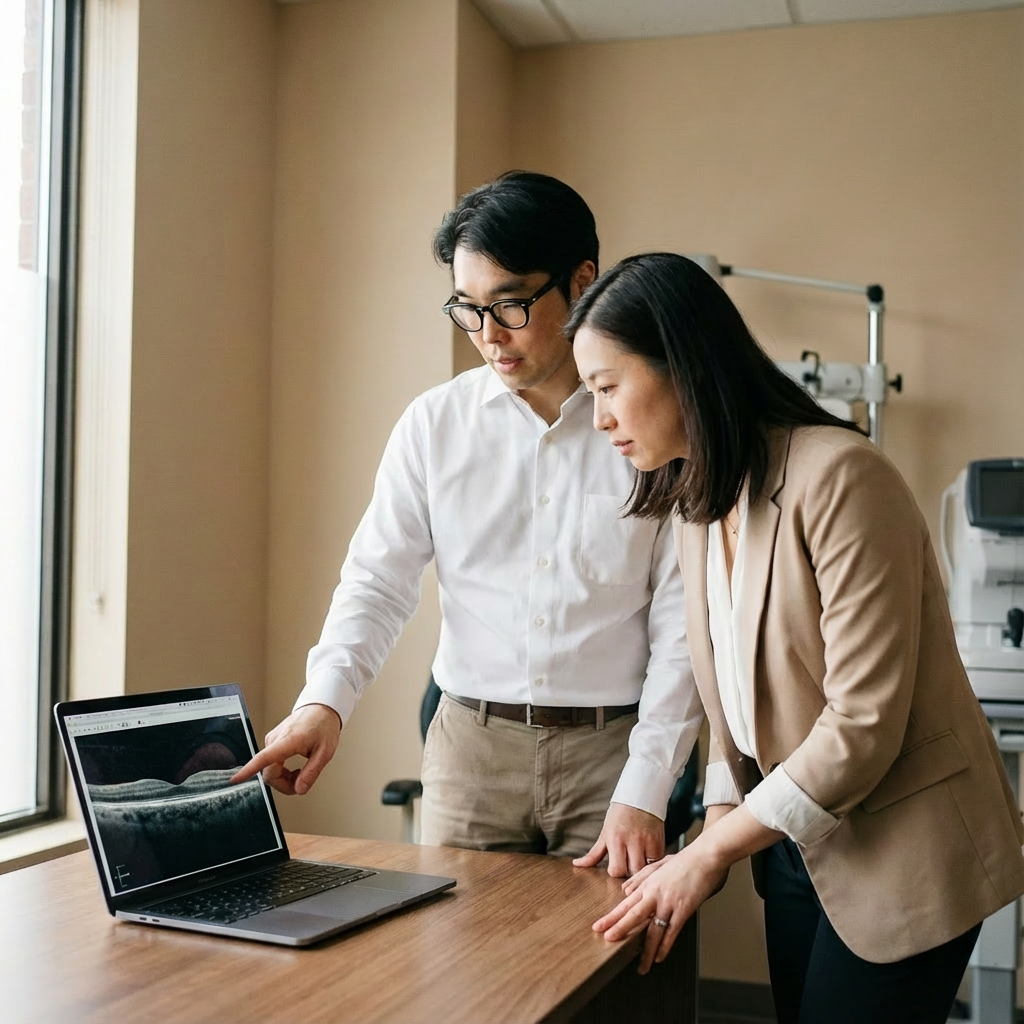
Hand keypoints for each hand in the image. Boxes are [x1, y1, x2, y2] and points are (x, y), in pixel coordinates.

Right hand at [230, 703, 341, 794]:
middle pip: (269, 773)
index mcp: (288, 740)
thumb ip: (311, 773)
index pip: (263, 758)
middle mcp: (275, 739)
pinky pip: (271, 763)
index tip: (235, 779)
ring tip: (300, 773)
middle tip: (301, 783)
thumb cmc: (324, 725)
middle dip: (283, 784)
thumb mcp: (324, 752)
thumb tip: (300, 789)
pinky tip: (293, 769)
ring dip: (283, 778)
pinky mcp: (273, 741)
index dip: (248, 771)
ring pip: (270, 769)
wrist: (322, 709)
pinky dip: (282, 770)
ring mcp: (272, 739)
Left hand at [572, 802, 665, 876]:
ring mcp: (647, 842)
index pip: (617, 870)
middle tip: (627, 863)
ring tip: (637, 860)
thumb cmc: (619, 815)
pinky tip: (647, 856)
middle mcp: (632, 841)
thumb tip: (577, 864)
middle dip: (628, 872)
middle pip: (632, 872)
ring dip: (640, 868)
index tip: (615, 865)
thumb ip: (593, 853)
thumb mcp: (605, 833)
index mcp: (616, 839)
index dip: (615, 871)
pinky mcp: (659, 842)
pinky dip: (651, 862)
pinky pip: (656, 861)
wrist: (639, 796)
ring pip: (645, 869)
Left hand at [594, 803, 781, 974]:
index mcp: (648, 884)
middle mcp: (655, 893)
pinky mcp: (684, 908)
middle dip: (619, 929)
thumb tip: (625, 889)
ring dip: (646, 950)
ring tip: (640, 966)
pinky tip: (660, 957)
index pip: (625, 904)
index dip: (612, 916)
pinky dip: (665, 946)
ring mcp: (669, 901)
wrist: (706, 855)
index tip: (598, 927)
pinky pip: (672, 931)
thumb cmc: (685, 859)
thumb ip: (641, 877)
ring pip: (653, 929)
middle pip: (633, 914)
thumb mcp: (659, 864)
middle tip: (607, 940)